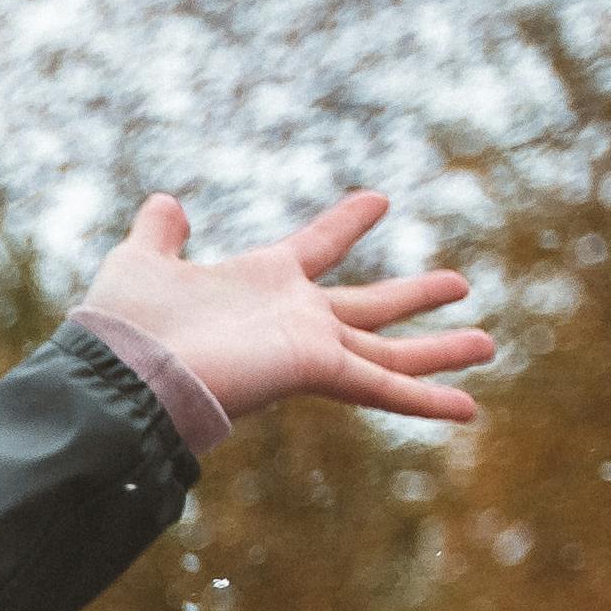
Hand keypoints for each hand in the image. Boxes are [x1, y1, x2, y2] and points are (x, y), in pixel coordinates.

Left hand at [84, 187, 493, 428]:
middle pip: (369, 308)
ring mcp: (309, 347)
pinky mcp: (316, 371)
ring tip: (487, 344)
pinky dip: (426, 400)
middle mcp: (293, 318)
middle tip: (461, 283)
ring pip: (389, 352)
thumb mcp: (142, 261)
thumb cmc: (126, 323)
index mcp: (262, 283)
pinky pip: (382, 388)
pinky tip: (470, 410)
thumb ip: (159, 234)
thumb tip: (165, 203)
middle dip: (414, 296)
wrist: (123, 370)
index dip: (347, 224)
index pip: (317, 247)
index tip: (379, 200)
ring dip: (439, 351)